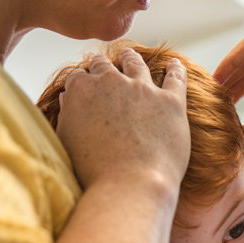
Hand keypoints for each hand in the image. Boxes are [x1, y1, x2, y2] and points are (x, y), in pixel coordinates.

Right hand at [56, 50, 189, 192]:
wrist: (129, 186)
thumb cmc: (93, 173)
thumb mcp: (68, 141)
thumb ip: (68, 115)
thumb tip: (68, 99)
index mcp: (82, 89)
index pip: (79, 78)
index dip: (82, 82)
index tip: (84, 86)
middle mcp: (112, 81)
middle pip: (106, 66)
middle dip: (103, 66)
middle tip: (104, 65)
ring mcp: (143, 89)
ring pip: (137, 65)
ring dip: (132, 59)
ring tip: (130, 56)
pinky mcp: (171, 102)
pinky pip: (175, 78)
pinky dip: (175, 69)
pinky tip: (175, 65)